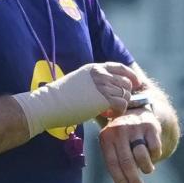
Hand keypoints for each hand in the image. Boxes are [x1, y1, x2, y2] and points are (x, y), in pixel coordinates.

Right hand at [11, 62, 140, 136]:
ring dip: (121, 104)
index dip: (130, 75)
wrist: (49, 104)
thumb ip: (94, 83)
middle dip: (126, 94)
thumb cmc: (60, 98)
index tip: (134, 84)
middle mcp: (100, 73)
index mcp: (94, 68)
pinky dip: (118, 112)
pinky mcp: (104, 98)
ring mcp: (103, 85)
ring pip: (126, 94)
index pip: (120, 67)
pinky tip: (107, 115)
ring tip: (109, 111)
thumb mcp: (79, 82)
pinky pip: (122, 105)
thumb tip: (106, 93)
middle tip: (118, 105)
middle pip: (126, 81)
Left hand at [98, 108, 162, 182]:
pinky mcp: (150, 125)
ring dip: (146, 168)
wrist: (136, 111)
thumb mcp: (113, 144)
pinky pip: (155, 149)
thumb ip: (116, 162)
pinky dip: (155, 157)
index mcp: (106, 137)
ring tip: (148, 170)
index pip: (112, 163)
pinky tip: (152, 156)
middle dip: (135, 181)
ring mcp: (134, 127)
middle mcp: (119, 130)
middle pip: (127, 162)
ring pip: (142, 156)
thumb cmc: (122, 136)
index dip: (120, 181)